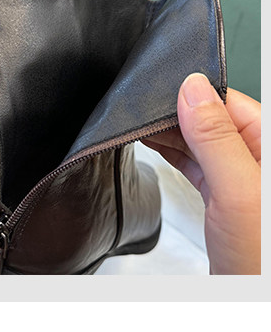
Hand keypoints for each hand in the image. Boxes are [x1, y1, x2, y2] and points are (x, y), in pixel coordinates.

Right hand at [142, 73, 259, 274]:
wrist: (252, 303)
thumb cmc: (261, 260)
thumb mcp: (237, 190)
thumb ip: (216, 138)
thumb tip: (192, 89)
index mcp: (269, 147)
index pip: (229, 102)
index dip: (191, 94)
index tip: (155, 92)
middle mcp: (257, 160)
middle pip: (212, 119)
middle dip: (174, 112)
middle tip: (136, 111)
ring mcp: (241, 180)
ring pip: (201, 140)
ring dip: (169, 132)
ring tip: (135, 124)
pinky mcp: (224, 200)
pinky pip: (196, 163)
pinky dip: (172, 152)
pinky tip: (153, 145)